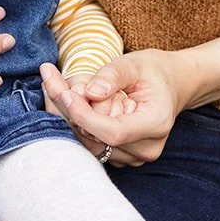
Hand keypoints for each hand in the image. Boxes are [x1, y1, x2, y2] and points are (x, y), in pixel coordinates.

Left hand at [39, 50, 207, 167]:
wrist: (170, 86)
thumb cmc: (153, 72)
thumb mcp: (135, 63)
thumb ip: (113, 75)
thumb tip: (90, 92)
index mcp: (156, 123)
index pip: (115, 132)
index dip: (86, 117)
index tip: (65, 93)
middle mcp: (146, 148)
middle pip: (96, 139)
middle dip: (68, 110)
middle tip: (49, 78)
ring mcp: (132, 157)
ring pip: (87, 143)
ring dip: (66, 116)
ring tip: (54, 84)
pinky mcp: (119, 157)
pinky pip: (89, 144)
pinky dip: (73, 123)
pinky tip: (65, 100)